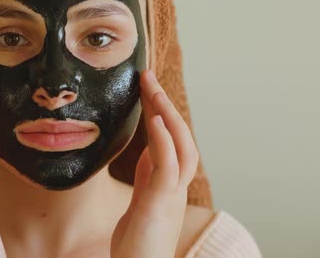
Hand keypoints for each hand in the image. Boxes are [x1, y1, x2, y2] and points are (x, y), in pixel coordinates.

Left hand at [111, 70, 199, 257]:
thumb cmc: (138, 245)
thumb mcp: (141, 205)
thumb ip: (147, 180)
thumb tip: (148, 156)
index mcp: (168, 185)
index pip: (169, 141)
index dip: (160, 115)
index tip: (148, 92)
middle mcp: (176, 187)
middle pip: (179, 137)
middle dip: (164, 106)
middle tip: (148, 77)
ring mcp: (172, 194)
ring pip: (181, 145)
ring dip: (167, 114)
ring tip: (153, 88)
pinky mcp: (162, 202)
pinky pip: (168, 166)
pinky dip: (164, 140)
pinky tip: (154, 119)